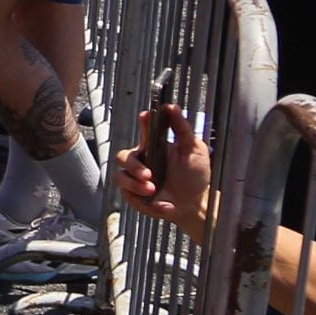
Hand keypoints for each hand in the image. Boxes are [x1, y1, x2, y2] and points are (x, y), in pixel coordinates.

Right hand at [113, 105, 212, 238]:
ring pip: (120, 177)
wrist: (195, 204)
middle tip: (148, 175)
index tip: (146, 116)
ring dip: (135, 185)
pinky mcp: (134, 196)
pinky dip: (147, 203)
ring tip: (153, 190)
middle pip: (122, 156)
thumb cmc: (195, 176)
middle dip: (133, 166)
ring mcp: (136, 179)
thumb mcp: (194, 150)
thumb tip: (172, 107)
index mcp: (155, 147)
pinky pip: (129, 197)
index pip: (146, 131)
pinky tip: (165, 206)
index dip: (144, 123)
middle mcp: (142, 161)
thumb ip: (183, 129)